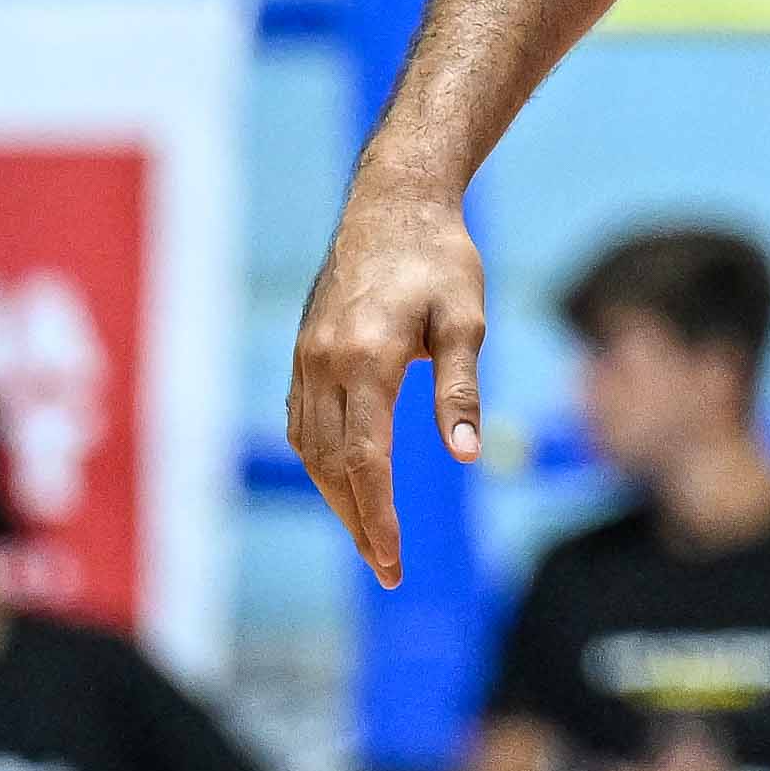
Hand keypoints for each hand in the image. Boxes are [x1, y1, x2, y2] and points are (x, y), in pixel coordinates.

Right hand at [285, 168, 486, 586]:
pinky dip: (322, 460)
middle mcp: (325, 363)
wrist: (392, 203)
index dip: (378, 519)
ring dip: (336, 497)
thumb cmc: (440, 258)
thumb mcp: (465, 320)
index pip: (365, 462)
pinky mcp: (304, 350)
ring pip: (311, 448)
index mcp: (365, 359)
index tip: (394, 563)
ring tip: (369, 533)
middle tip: (386, 567)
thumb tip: (466, 456)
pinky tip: (346, 478)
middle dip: (358, 523)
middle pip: (333, 467)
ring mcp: (307, 356)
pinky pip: (304, 422)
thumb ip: (460, 389)